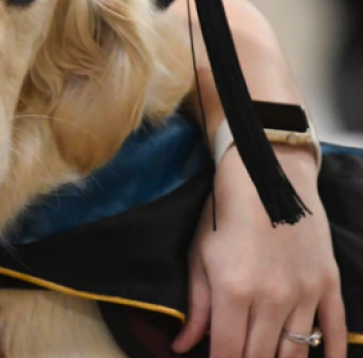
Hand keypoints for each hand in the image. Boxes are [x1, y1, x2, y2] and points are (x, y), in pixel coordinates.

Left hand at [173, 146, 345, 357]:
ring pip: (295, 352)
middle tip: (238, 357)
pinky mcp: (328, 284)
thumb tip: (181, 348)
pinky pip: (336, 331)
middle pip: (260, 357)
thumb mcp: (199, 257)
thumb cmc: (223, 215)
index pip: (227, 353)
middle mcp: (272, 298)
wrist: (267, 176)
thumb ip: (196, 308)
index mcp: (233, 291)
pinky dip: (330, 355)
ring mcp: (304, 292)